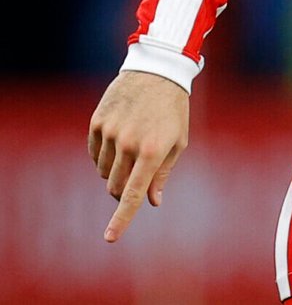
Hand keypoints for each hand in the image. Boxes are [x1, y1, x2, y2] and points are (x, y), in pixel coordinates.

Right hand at [87, 70, 189, 241]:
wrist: (156, 72)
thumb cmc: (173, 111)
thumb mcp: (178, 141)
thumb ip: (163, 174)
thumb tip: (153, 202)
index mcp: (153, 151)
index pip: (132, 193)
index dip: (121, 218)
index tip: (110, 238)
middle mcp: (128, 143)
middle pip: (114, 186)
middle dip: (122, 191)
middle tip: (134, 180)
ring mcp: (110, 132)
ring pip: (103, 171)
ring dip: (114, 171)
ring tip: (132, 151)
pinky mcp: (96, 123)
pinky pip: (94, 154)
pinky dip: (103, 156)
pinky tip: (118, 141)